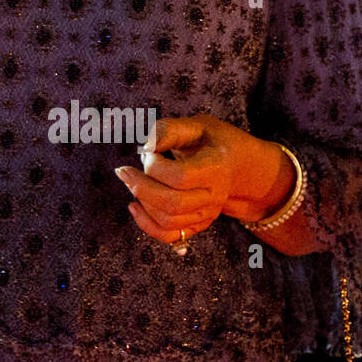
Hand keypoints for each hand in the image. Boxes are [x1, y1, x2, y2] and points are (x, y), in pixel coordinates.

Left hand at [114, 113, 287, 246]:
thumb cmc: (212, 142)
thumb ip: (169, 130)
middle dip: (140, 187)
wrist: (237, 165)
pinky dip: (146, 224)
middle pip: (173, 203)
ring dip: (141, 201)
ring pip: (168, 221)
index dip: (155, 165)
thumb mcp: (196, 125)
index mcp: (215, 168)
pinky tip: (134, 205)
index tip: (147, 152)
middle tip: (124, 170)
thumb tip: (146, 146)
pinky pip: (169, 236)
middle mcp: (213, 196)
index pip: (181, 176)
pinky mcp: (197, 224)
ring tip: (132, 181)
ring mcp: (206, 214)